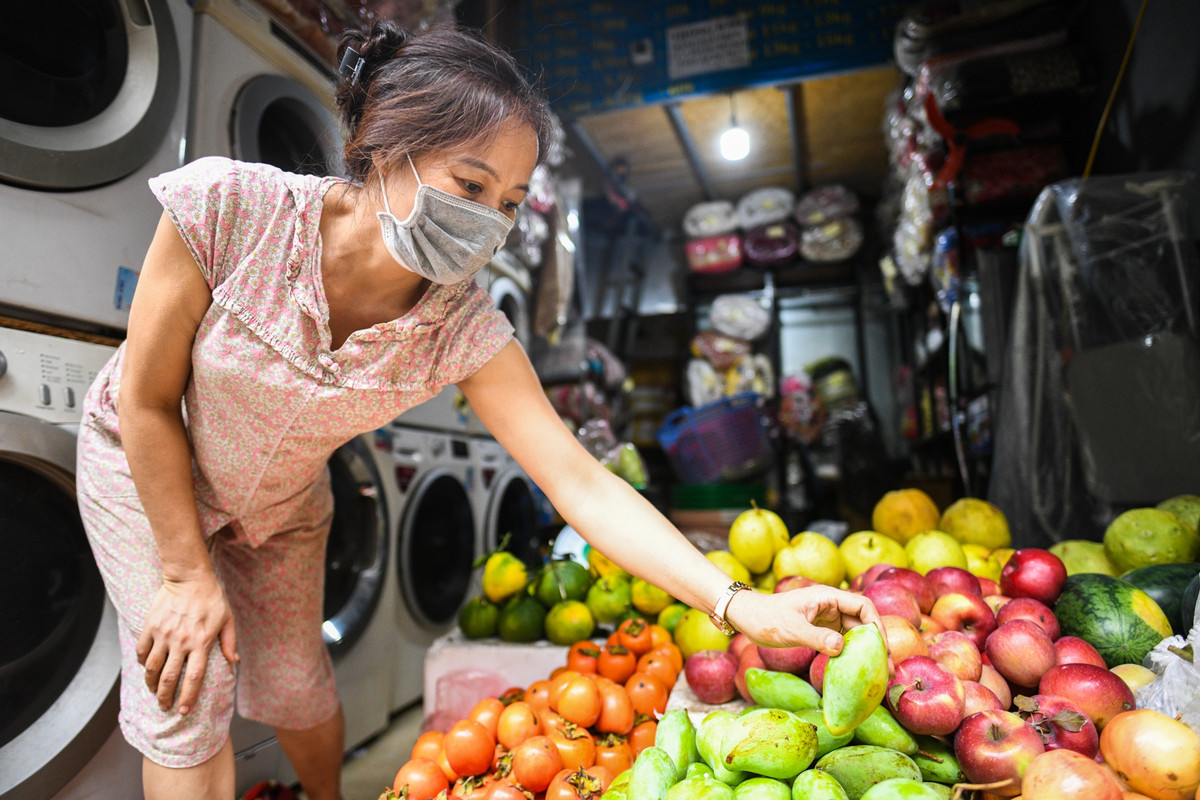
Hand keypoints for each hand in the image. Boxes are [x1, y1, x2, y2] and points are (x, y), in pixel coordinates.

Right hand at [136, 571, 237, 714]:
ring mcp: (163, 634)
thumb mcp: (228, 619)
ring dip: (152, 684)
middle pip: (169, 678)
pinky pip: (142, 651)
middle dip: (165, 698)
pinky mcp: (150, 626)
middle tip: (164, 707)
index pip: (194, 677)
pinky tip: (147, 668)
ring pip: (152, 668)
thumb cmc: (212, 598)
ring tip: (154, 691)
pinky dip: (143, 663)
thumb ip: (230, 641)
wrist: (189, 577)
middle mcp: (181, 641)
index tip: (184, 710)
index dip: (188, 697)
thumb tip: (235, 662)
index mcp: (202, 642)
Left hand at [726, 584, 884, 655]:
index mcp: (828, 597)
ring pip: (855, 633)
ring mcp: (826, 617)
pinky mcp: (820, 629)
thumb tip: (842, 647)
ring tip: (878, 675)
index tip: (884, 648)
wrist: (746, 617)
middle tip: (887, 670)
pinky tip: (858, 670)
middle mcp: (831, 605)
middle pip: (863, 622)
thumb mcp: (791, 629)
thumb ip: (816, 638)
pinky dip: (852, 654)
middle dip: (877, 643)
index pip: (863, 606)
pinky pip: (842, 640)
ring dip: (867, 651)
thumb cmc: (766, 618)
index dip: (877, 625)